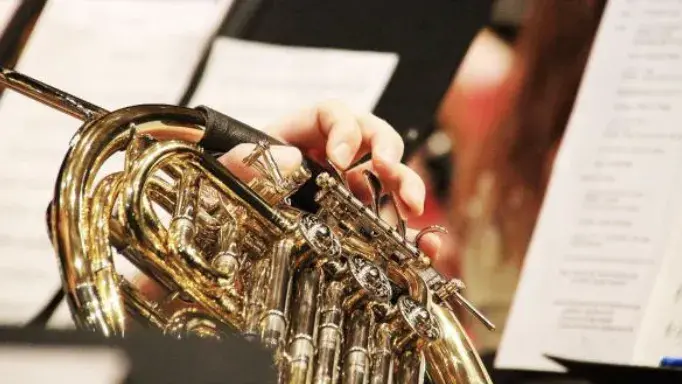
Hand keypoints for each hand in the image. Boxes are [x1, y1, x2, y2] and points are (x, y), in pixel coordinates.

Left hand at [217, 100, 441, 260]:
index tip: (339, 157)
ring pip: (389, 176)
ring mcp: (347, 187)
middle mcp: (329, 156)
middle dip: (387, 152)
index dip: (343, 128)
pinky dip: (411, 229)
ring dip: (406, 186)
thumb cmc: (227, 196)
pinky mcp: (357, 219)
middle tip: (389, 171)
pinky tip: (424, 243)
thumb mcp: (225, 175)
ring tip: (412, 209)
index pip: (332, 114)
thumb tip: (290, 157)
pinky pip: (390, 217)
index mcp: (299, 135)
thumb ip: (244, 161)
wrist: (224, 238)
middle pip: (372, 137)